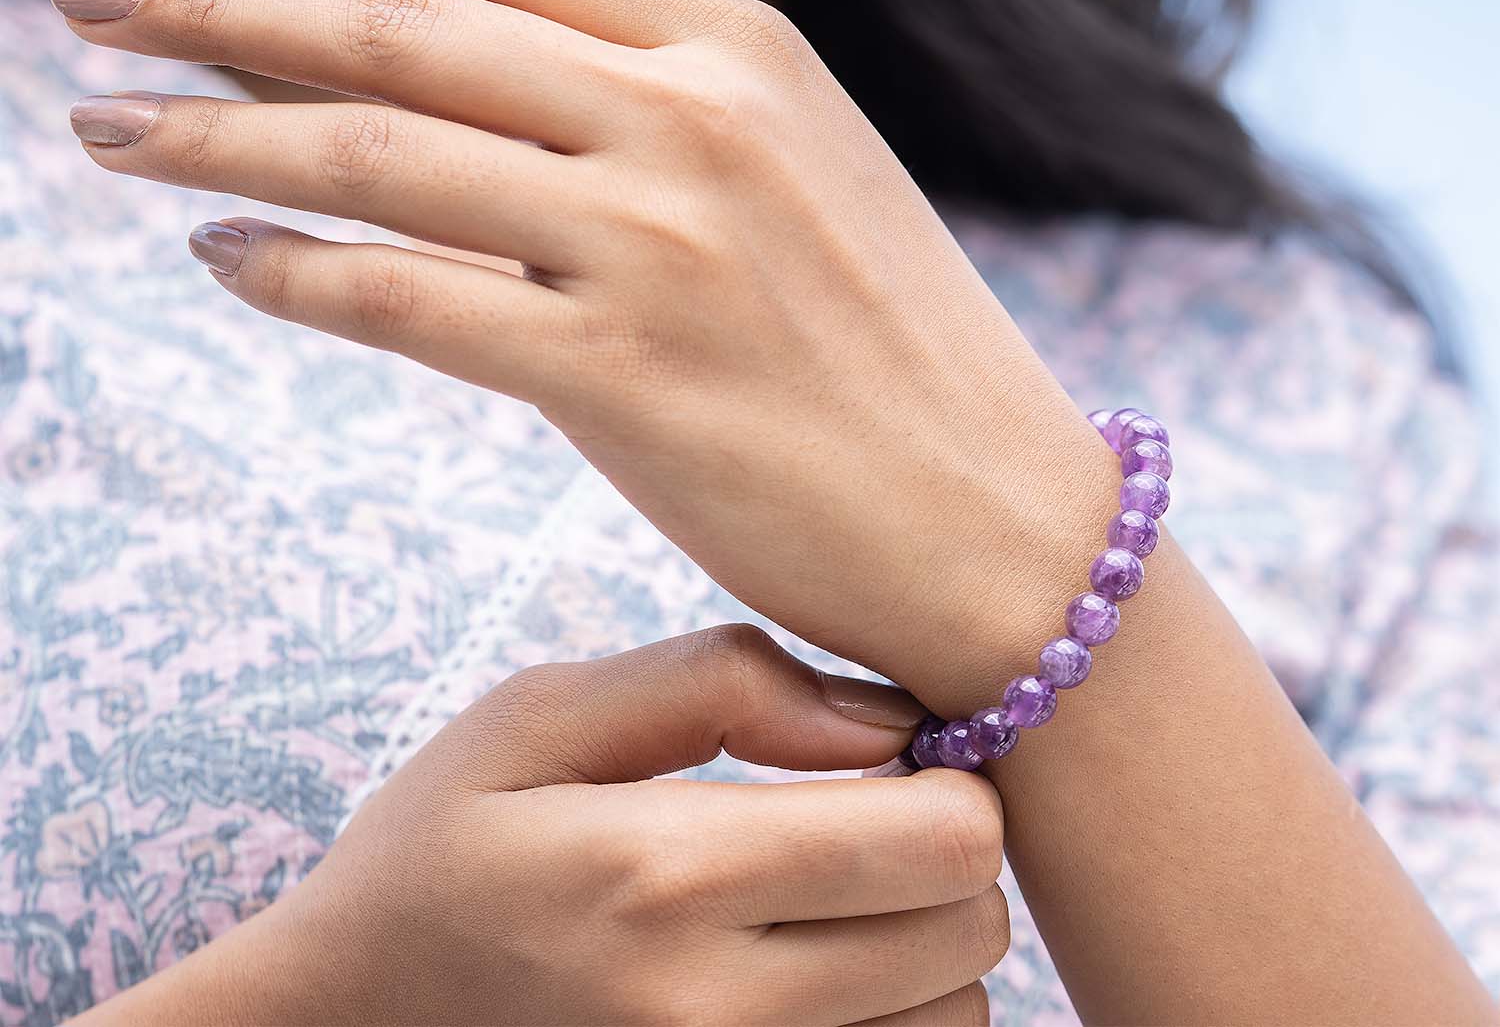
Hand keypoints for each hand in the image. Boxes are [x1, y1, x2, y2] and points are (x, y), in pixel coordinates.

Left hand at [54, 0, 1112, 697]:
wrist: (999, 519)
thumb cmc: (889, 346)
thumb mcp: (790, 167)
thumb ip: (644, 98)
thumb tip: (454, 66)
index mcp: (738, 46)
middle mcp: (694, 118)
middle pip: (401, 24)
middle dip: (219, 6)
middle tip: (92, 4)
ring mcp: (659, 244)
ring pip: (376, 153)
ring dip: (215, 136)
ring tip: (110, 131)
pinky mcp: (623, 380)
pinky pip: (406, 301)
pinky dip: (293, 273)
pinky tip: (222, 259)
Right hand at [82, 627, 1007, 1026]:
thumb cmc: (441, 851)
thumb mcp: (536, 715)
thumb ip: (718, 681)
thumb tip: (889, 718)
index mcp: (665, 872)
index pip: (945, 838)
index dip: (947, 775)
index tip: (886, 756)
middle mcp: (714, 1013)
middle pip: (970, 926)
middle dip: (942, 852)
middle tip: (856, 819)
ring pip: (958, 1012)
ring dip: (918, 944)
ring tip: (819, 899)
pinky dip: (888, 1016)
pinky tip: (806, 968)